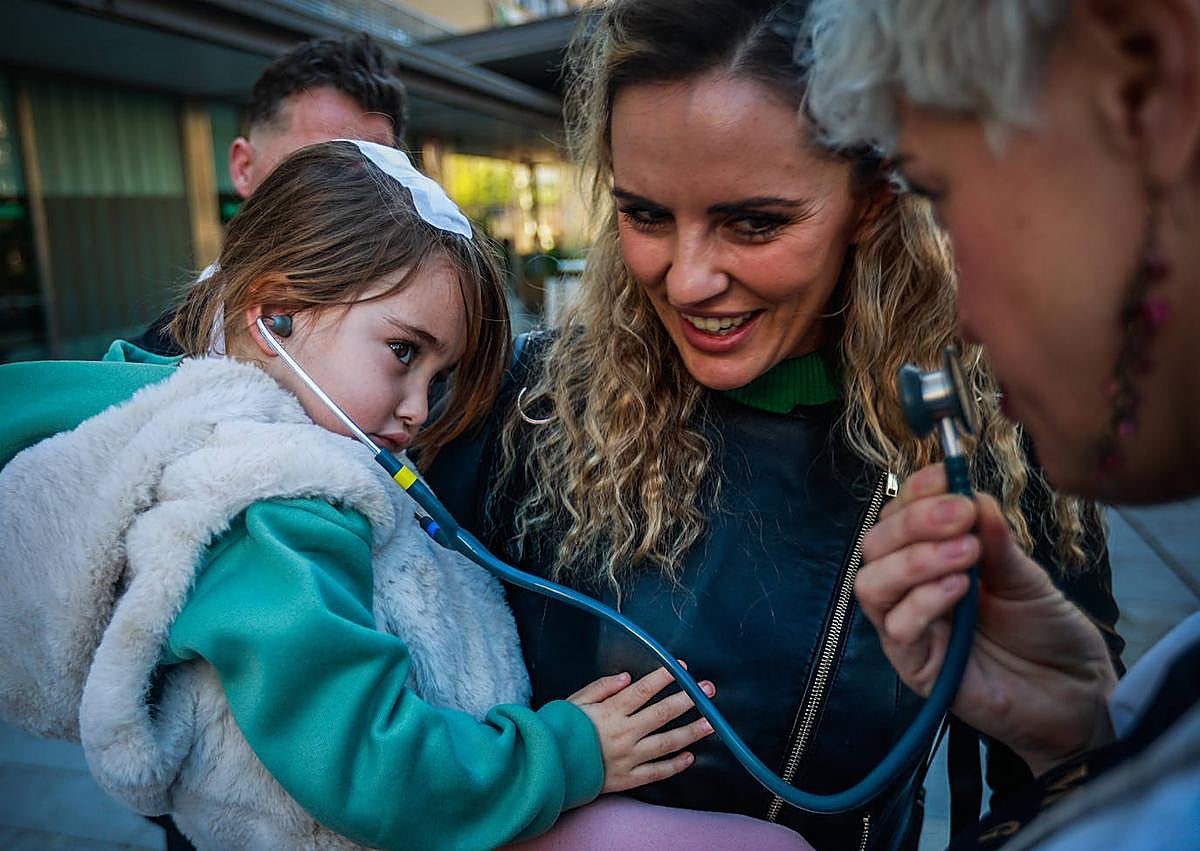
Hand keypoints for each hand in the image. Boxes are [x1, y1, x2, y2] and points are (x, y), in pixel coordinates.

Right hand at [568, 665, 715, 792]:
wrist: (547, 768)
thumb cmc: (560, 731)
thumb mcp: (574, 702)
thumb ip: (601, 688)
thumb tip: (627, 677)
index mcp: (609, 712)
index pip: (642, 691)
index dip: (663, 678)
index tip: (680, 668)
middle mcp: (622, 734)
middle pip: (661, 714)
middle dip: (687, 699)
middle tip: (707, 690)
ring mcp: (627, 758)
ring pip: (666, 744)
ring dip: (690, 732)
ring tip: (710, 723)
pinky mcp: (627, 778)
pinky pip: (656, 772)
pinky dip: (674, 765)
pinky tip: (690, 757)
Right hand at [857, 463, 1117, 774]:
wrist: (1076, 695)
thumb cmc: (1048, 631)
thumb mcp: (1027, 576)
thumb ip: (997, 541)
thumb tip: (973, 494)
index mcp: (932, 557)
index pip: (899, 513)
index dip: (915, 491)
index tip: (947, 475)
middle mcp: (911, 588)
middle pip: (876, 544)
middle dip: (913, 522)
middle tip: (961, 517)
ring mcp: (910, 627)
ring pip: (872, 583)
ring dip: (913, 561)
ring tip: (964, 556)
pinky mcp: (916, 667)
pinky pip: (897, 629)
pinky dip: (923, 602)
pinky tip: (959, 590)